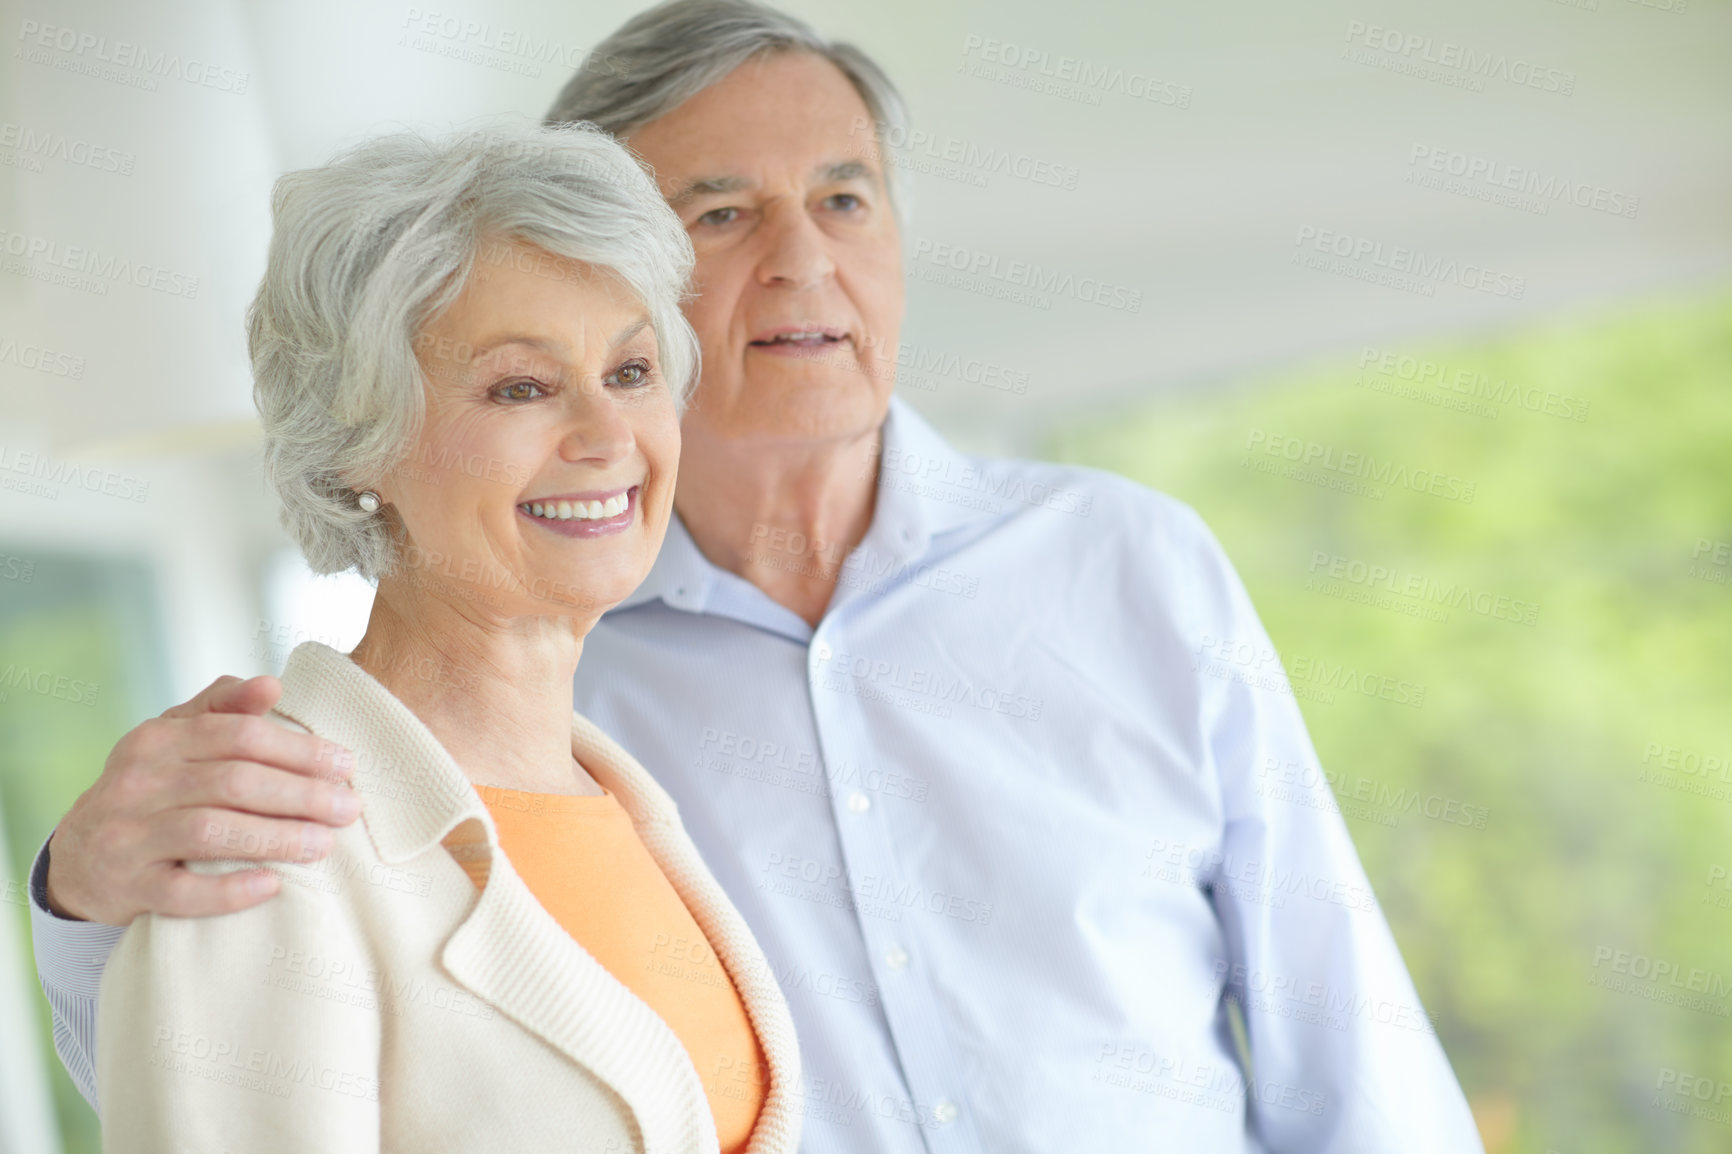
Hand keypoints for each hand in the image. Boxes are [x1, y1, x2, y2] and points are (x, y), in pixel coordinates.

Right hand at [44, 674, 359, 924]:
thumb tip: (273, 685)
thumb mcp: (174, 738)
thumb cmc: (151, 788)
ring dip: (276, 838)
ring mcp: (128, 837)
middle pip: (234, 782)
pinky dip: (230, 890)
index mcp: (157, 739)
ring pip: (212, 832)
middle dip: (301, 795)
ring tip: (323, 844)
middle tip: (348, 808)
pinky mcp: (127, 887)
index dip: (299, 750)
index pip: (239, 736)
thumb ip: (222, 708)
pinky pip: (182, 892)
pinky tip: (272, 885)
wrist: (78, 855)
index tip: (346, 765)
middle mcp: (138, 783)